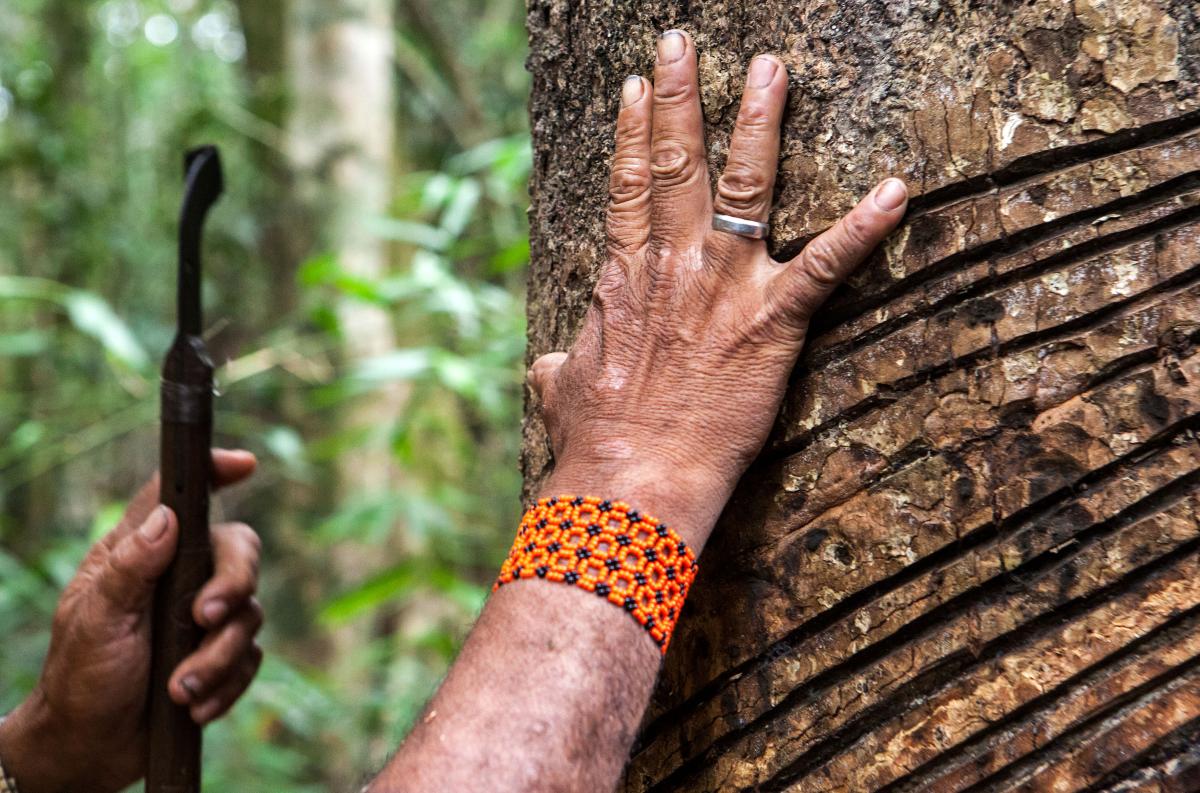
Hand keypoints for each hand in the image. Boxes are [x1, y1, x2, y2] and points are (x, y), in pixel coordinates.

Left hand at [0, 449, 262, 792]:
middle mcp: (181, 577)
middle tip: (205, 617)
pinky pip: (250, 659)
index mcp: (142, 554)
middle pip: (239, 551)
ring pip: (250, 614)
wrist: (92, 745)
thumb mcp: (95, 619)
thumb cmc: (80, 675)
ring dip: (217, 656)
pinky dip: (225, 684)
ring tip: (180, 688)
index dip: (214, 473)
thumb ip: (130, 568)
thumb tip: (168, 517)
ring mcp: (205, 617)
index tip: (243, 465)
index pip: (180, 498)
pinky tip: (193, 705)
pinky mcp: (221, 655)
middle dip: (232, 586)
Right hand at [527, 31, 907, 544]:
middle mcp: (673, 266)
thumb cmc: (595, 441)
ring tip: (770, 70)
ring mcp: (725, 287)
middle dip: (679, 97)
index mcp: (624, 277)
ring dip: (758, 124)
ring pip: (744, 187)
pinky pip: (826, 265)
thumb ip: (560, 368)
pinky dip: (865, 228)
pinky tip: (897, 190)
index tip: (634, 88)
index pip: (627, 188)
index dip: (630, 133)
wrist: (631, 478)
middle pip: (675, 164)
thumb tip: (545, 369)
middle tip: (680, 43)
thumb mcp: (562, 392)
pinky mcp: (773, 321)